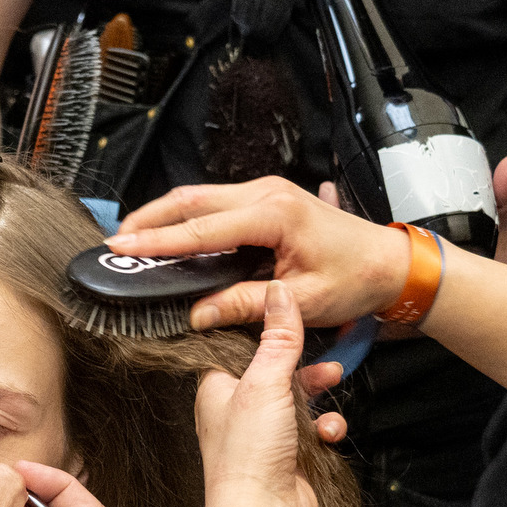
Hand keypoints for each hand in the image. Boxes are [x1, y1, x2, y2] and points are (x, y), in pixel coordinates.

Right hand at [108, 177, 408, 330]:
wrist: (390, 263)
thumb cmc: (356, 279)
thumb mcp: (301, 302)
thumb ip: (245, 305)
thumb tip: (196, 314)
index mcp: (275, 214)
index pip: (202, 228)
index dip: (158, 241)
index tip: (122, 248)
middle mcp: (267, 194)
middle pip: (192, 199)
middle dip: (150, 219)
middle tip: (116, 243)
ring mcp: (266, 192)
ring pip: (201, 197)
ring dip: (166, 216)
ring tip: (134, 239)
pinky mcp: (267, 200)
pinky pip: (217, 204)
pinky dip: (188, 218)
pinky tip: (171, 237)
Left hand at [195, 282, 322, 506]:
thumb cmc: (248, 454)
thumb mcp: (265, 382)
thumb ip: (277, 337)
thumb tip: (278, 293)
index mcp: (217, 388)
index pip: (238, 346)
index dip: (266, 333)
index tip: (291, 321)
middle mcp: (236, 410)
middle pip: (274, 372)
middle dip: (304, 367)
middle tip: (323, 360)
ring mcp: (261, 435)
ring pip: (297, 402)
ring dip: (318, 397)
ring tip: (332, 386)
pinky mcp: (285, 457)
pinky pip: (309, 432)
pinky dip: (324, 429)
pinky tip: (328, 432)